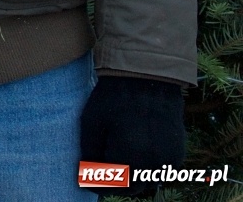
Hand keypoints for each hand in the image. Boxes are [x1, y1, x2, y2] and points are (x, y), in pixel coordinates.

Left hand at [79, 75, 184, 198]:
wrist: (147, 78)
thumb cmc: (113, 99)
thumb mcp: (91, 124)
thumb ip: (90, 155)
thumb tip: (87, 179)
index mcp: (131, 157)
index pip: (117, 187)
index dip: (103, 184)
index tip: (92, 177)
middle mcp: (154, 162)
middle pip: (135, 187)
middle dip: (118, 182)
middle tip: (103, 169)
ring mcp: (169, 158)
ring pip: (149, 179)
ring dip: (135, 175)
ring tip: (119, 155)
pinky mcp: (178, 151)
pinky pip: (161, 168)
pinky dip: (149, 165)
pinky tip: (137, 148)